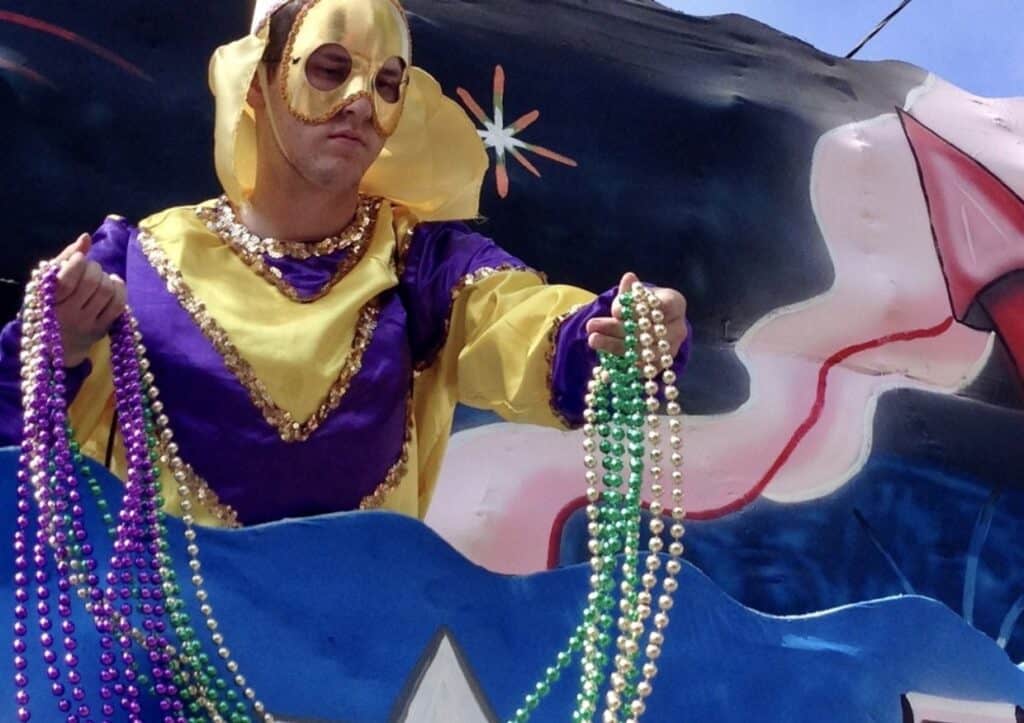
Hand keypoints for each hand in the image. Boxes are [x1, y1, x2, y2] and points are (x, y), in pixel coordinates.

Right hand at [53, 234, 125, 366]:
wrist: (57, 343)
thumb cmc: (51, 303)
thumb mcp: (48, 281)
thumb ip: (65, 258)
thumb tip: (86, 237)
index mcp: (48, 301)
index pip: (67, 279)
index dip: (78, 261)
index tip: (79, 258)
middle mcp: (67, 315)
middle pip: (92, 282)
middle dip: (94, 267)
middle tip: (90, 267)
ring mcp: (86, 324)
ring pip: (107, 291)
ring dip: (107, 277)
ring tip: (100, 276)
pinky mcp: (102, 329)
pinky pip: (119, 305)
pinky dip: (120, 288)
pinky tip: (113, 282)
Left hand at [585, 272, 687, 356]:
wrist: (652, 324)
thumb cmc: (643, 304)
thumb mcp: (636, 294)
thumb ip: (631, 290)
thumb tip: (628, 278)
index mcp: (676, 304)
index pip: (662, 305)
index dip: (639, 308)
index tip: (614, 310)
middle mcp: (678, 328)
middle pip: (648, 331)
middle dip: (617, 329)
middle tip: (591, 325)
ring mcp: (671, 349)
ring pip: (642, 351)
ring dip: (615, 346)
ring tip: (592, 339)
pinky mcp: (661, 365)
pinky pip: (641, 368)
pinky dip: (622, 364)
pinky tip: (604, 359)